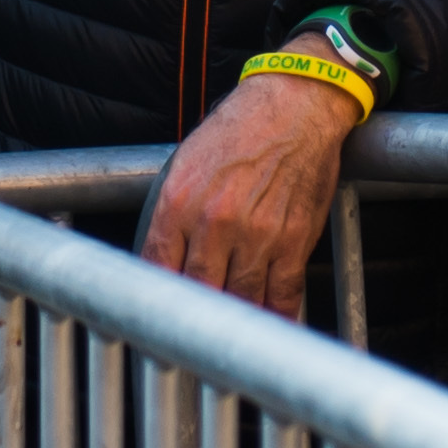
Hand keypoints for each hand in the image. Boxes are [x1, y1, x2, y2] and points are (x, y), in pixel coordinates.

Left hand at [137, 70, 361, 316]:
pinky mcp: (294, 242)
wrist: (293, 107)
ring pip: (239, 301)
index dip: (154, 299)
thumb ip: (172, 212)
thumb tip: (161, 258)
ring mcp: (256, 236)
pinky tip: (268, 330)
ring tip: (227, 341)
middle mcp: (215, 222)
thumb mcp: (186, 163)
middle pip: (197, 292)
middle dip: (192, 320)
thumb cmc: (237, 131)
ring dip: (233, 324)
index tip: (153, 318)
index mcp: (179, 201)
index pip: (156, 267)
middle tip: (188, 340)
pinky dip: (275, 318)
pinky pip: (282, 295)